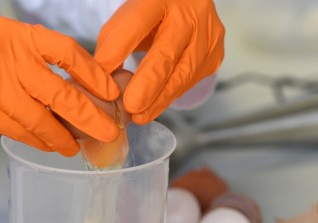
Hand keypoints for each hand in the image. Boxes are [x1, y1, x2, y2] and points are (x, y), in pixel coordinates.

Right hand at [0, 16, 120, 156]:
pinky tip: (51, 146)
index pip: (67, 52)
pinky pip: (20, 131)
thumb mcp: (2, 51)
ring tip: (76, 147)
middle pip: (61, 92)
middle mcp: (8, 55)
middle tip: (109, 131)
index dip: (94, 75)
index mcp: (18, 36)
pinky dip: (39, 141)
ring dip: (63, 137)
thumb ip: (36, 67)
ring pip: (42, 118)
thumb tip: (80, 95)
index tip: (112, 93)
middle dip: (90, 117)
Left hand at [95, 0, 224, 123]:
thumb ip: (114, 44)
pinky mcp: (215, 55)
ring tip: (139, 116)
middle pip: (167, 53)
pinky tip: (156, 104)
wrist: (189, 9)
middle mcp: (190, 14)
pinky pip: (192, 81)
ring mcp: (208, 35)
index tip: (102, 74)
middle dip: (147, 84)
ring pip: (183, 74)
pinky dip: (171, 95)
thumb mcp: (128, 20)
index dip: (119, 49)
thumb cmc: (152, 17)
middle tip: (130, 106)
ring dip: (160, 99)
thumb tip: (104, 82)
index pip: (138, 22)